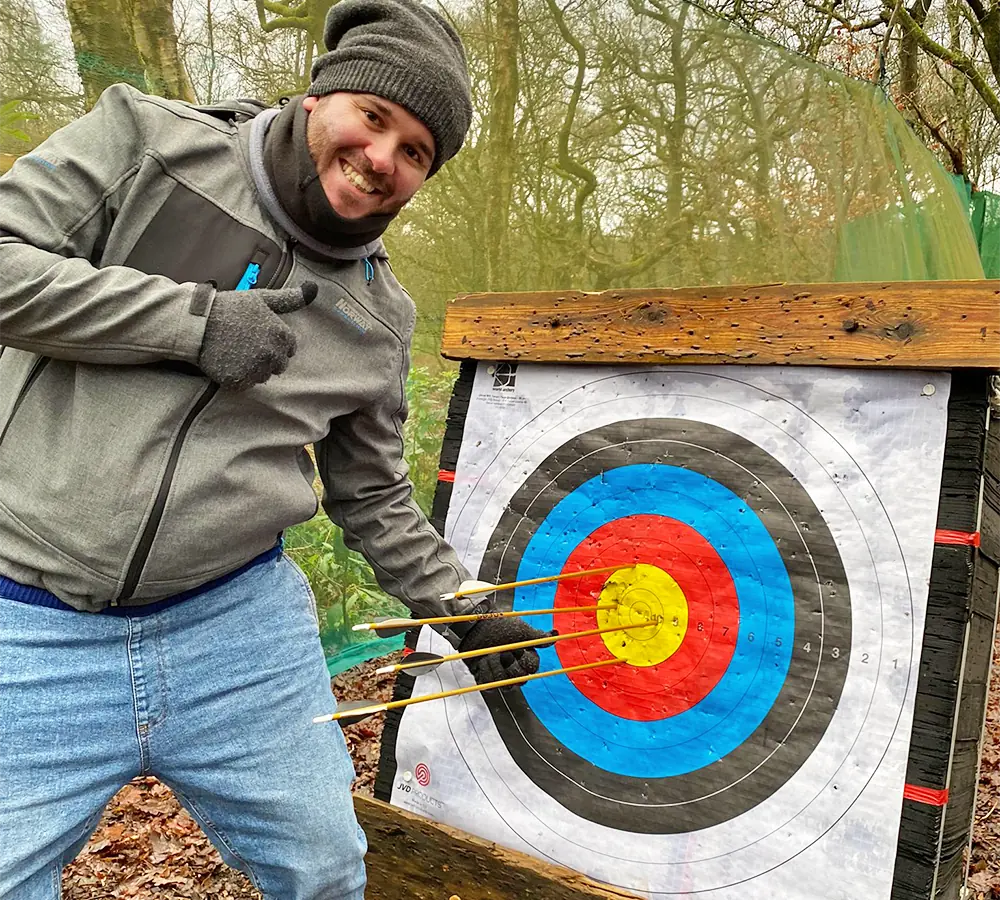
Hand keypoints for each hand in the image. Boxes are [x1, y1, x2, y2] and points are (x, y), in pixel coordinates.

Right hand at [198, 282, 317, 389]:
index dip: (274, 344)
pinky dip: (237, 377)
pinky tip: (227, 362)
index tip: (257, 336)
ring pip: (262, 377)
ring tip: (234, 352)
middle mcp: (272, 353)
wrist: (197, 321)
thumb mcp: (262, 298)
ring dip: (252, 369)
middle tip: (244, 345)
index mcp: (282, 335)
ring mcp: (255, 368)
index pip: (289, 350)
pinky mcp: (239, 380)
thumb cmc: (230, 307)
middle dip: (265, 358)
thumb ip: (290, 298)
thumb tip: (314, 289)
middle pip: (278, 366)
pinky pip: (245, 385)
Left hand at [457, 614, 555, 684]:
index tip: (517, 648)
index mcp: (525, 658)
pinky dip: (484, 672)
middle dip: (510, 665)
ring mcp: (499, 674)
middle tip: (502, 651)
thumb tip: (555, 634)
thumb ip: (538, 636)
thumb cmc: (499, 625)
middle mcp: (514, 668)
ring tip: (490, 654)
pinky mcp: (484, 678)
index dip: (524, 660)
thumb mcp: (520, 630)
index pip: (532, 669)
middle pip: (520, 681)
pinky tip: (482, 661)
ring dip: (496, 667)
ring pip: (504, 684)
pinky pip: (488, 685)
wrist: (475, 625)